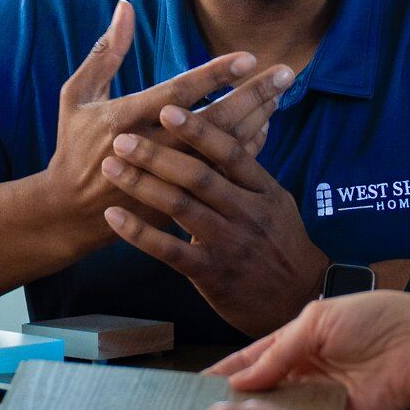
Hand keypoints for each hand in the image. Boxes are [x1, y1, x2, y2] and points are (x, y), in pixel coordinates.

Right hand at [44, 1, 293, 243]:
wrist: (69, 213)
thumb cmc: (74, 146)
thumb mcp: (77, 96)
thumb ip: (106, 52)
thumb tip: (126, 5)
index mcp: (125, 119)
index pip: (179, 94)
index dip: (214, 76)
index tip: (248, 57)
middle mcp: (151, 148)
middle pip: (213, 122)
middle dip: (252, 96)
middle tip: (285, 74)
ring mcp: (167, 179)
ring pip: (223, 148)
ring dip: (255, 120)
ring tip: (279, 95)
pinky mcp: (178, 199)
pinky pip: (221, 172)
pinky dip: (245, 149)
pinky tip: (263, 126)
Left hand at [99, 102, 327, 336]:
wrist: (298, 299)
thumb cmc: (281, 243)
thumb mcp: (276, 202)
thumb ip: (251, 170)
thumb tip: (251, 119)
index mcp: (264, 191)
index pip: (230, 153)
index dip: (198, 130)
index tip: (167, 109)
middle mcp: (247, 213)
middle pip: (198, 177)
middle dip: (157, 155)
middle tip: (122, 138)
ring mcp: (229, 244)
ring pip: (181, 208)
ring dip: (142, 185)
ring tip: (111, 166)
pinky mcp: (211, 274)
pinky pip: (170, 250)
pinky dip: (139, 232)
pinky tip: (114, 216)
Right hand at [208, 291, 409, 409]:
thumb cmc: (375, 318)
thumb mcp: (316, 322)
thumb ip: (278, 352)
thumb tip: (241, 380)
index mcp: (296, 343)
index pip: (250, 360)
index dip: (224, 373)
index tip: (195, 387)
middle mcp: (304, 373)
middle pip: (261, 393)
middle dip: (236, 406)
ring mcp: (320, 399)